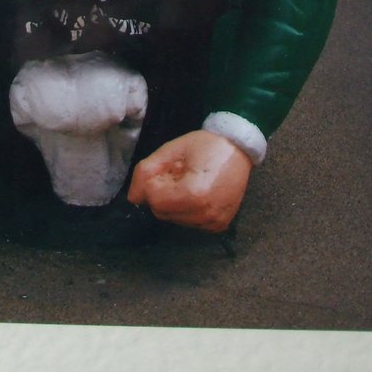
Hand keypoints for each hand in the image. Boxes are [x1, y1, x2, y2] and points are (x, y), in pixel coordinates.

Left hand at [127, 129, 252, 232]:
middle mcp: (206, 214)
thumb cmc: (205, 145)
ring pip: (174, 219)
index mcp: (195, 194)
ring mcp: (214, 223)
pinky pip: (189, 222)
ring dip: (173, 202)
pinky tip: (198, 192)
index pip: (154, 200)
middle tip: (178, 173)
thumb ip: (146, 171)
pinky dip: (186, 209)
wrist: (238, 148)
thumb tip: (133, 197)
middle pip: (162, 212)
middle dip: (162, 193)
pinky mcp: (219, 226)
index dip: (154, 182)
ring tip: (189, 181)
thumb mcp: (172, 150)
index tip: (168, 168)